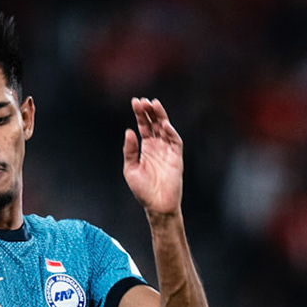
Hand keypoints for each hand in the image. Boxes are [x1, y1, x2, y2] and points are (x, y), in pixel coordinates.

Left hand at [121, 96, 182, 216]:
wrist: (157, 205)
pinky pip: (175, 141)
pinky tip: (164, 124)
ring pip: (165, 128)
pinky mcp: (176, 157)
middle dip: (149, 111)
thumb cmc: (143, 190)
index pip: (144, 126)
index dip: (140, 114)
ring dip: (160, 116)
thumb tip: (129, 131)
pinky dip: (170, 132)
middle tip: (143, 101)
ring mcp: (167, 150)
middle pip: (154, 123)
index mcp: (146, 148)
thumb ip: (130, 150)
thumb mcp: (130, 169)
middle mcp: (157, 146)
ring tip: (154, 105)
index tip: (135, 102)